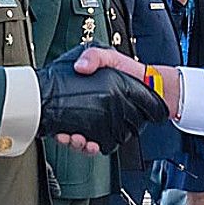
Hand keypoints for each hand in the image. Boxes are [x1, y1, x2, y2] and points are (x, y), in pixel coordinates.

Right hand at [38, 45, 167, 154]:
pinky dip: (91, 148)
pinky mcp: (108, 132)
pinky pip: (96, 144)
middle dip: (63, 136)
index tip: (54, 122)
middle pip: (67, 128)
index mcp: (80, 92)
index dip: (54, 117)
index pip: (60, 108)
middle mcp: (86, 110)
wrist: (149, 84)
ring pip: (79, 140)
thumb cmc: (128, 69)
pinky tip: (92, 145)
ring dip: (76, 143)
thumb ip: (94, 56)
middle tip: (66, 136)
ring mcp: (97, 122)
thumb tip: (79, 66)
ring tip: (80, 141)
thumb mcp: (108, 56)